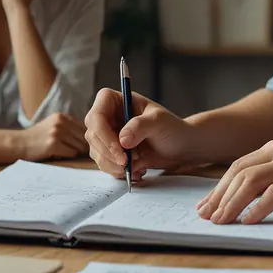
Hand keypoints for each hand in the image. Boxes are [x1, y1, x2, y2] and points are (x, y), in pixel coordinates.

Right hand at [15, 112, 88, 160]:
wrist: (20, 143)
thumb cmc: (39, 136)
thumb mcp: (54, 124)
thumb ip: (70, 126)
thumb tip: (92, 135)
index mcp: (63, 116)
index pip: (84, 128)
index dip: (83, 138)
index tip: (78, 144)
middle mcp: (61, 122)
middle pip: (83, 138)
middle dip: (81, 146)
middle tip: (72, 150)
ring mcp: (57, 133)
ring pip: (79, 146)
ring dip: (74, 151)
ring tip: (63, 151)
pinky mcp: (53, 144)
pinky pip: (71, 153)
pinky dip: (67, 155)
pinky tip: (58, 154)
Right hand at [83, 87, 203, 180]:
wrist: (180, 146)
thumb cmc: (171, 127)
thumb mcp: (159, 121)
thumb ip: (141, 126)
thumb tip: (122, 139)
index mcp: (114, 101)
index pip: (96, 116)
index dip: (103, 134)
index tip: (121, 150)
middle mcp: (107, 117)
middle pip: (93, 136)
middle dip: (109, 153)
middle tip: (127, 164)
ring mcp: (107, 136)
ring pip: (97, 153)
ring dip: (114, 164)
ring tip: (137, 165)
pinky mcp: (111, 153)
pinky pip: (105, 165)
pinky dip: (119, 172)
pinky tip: (138, 170)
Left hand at [196, 140, 272, 224]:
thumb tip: (258, 198)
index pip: (238, 167)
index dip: (220, 186)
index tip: (208, 204)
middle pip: (237, 173)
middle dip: (218, 196)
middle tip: (206, 216)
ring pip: (249, 182)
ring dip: (231, 204)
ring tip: (220, 222)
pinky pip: (272, 195)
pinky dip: (257, 209)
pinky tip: (248, 222)